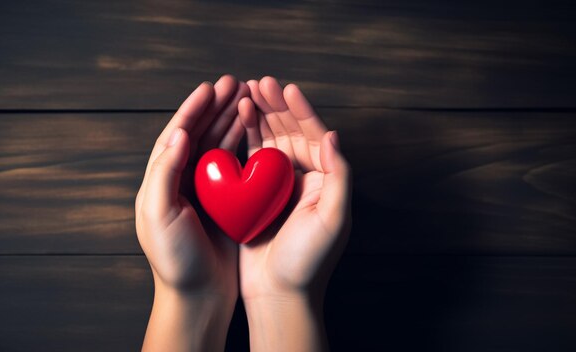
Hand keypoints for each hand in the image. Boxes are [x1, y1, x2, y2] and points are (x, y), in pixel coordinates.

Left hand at [135, 75, 248, 351]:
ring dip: (230, 121)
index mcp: (160, 181)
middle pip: (198, 134)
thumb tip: (177, 132)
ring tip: (246, 98)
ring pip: (218, 145)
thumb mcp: (159, 214)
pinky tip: (255, 131)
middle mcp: (181, 181)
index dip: (192, 109)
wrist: (198, 296)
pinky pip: (235, 165)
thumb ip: (164, 172)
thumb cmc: (174, 259)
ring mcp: (205, 191)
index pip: (175, 135)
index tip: (210, 87)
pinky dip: (243, 145)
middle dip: (215, 108)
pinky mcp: (226, 202)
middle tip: (234, 84)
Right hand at [237, 77, 351, 351]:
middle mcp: (304, 177)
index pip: (314, 135)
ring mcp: (278, 184)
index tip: (286, 88)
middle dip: (276, 105)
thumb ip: (338, 176)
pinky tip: (238, 119)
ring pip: (270, 139)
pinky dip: (246, 136)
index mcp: (324, 179)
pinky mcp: (256, 193)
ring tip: (245, 93)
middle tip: (259, 83)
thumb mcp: (332, 219)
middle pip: (290, 131)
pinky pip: (252, 157)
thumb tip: (334, 134)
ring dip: (260, 115)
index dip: (301, 110)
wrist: (279, 293)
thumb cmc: (308, 260)